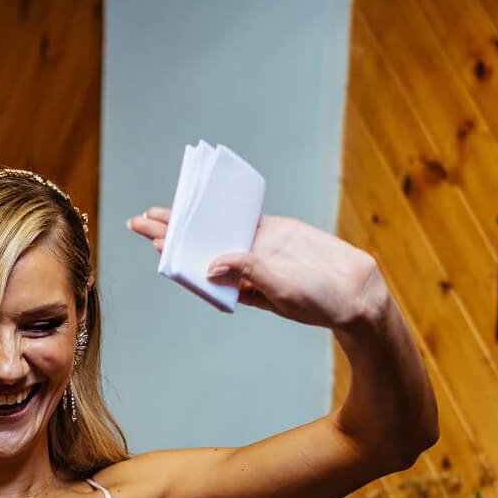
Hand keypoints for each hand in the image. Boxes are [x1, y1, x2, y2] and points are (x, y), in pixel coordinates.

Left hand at [129, 210, 388, 330]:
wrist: (357, 292)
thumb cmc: (320, 302)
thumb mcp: (283, 290)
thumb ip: (251, 272)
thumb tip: (213, 263)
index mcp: (238, 286)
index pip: (197, 266)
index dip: (175, 253)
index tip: (153, 240)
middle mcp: (243, 267)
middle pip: (200, 245)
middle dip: (172, 231)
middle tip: (139, 219)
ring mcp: (259, 247)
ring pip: (218, 228)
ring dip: (193, 217)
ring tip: (163, 208)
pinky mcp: (277, 231)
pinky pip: (246, 215)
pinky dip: (227, 204)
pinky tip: (206, 195)